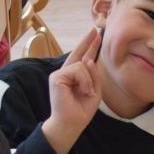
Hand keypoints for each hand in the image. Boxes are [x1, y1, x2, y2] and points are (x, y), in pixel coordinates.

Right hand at [42, 26, 102, 153]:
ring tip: (87, 92)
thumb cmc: (81, 110)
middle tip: (96, 30)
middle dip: (88, 42)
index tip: (96, 35)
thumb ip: (93, 75)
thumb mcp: (94, 91)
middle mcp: (65, 73)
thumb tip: (88, 59)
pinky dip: (84, 81)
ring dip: (89, 80)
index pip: (82, 58)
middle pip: (78, 54)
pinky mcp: (56, 77)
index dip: (89, 46)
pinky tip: (83, 91)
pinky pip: (77, 70)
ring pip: (82, 65)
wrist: (71, 123)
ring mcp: (59, 74)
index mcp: (74, 77)